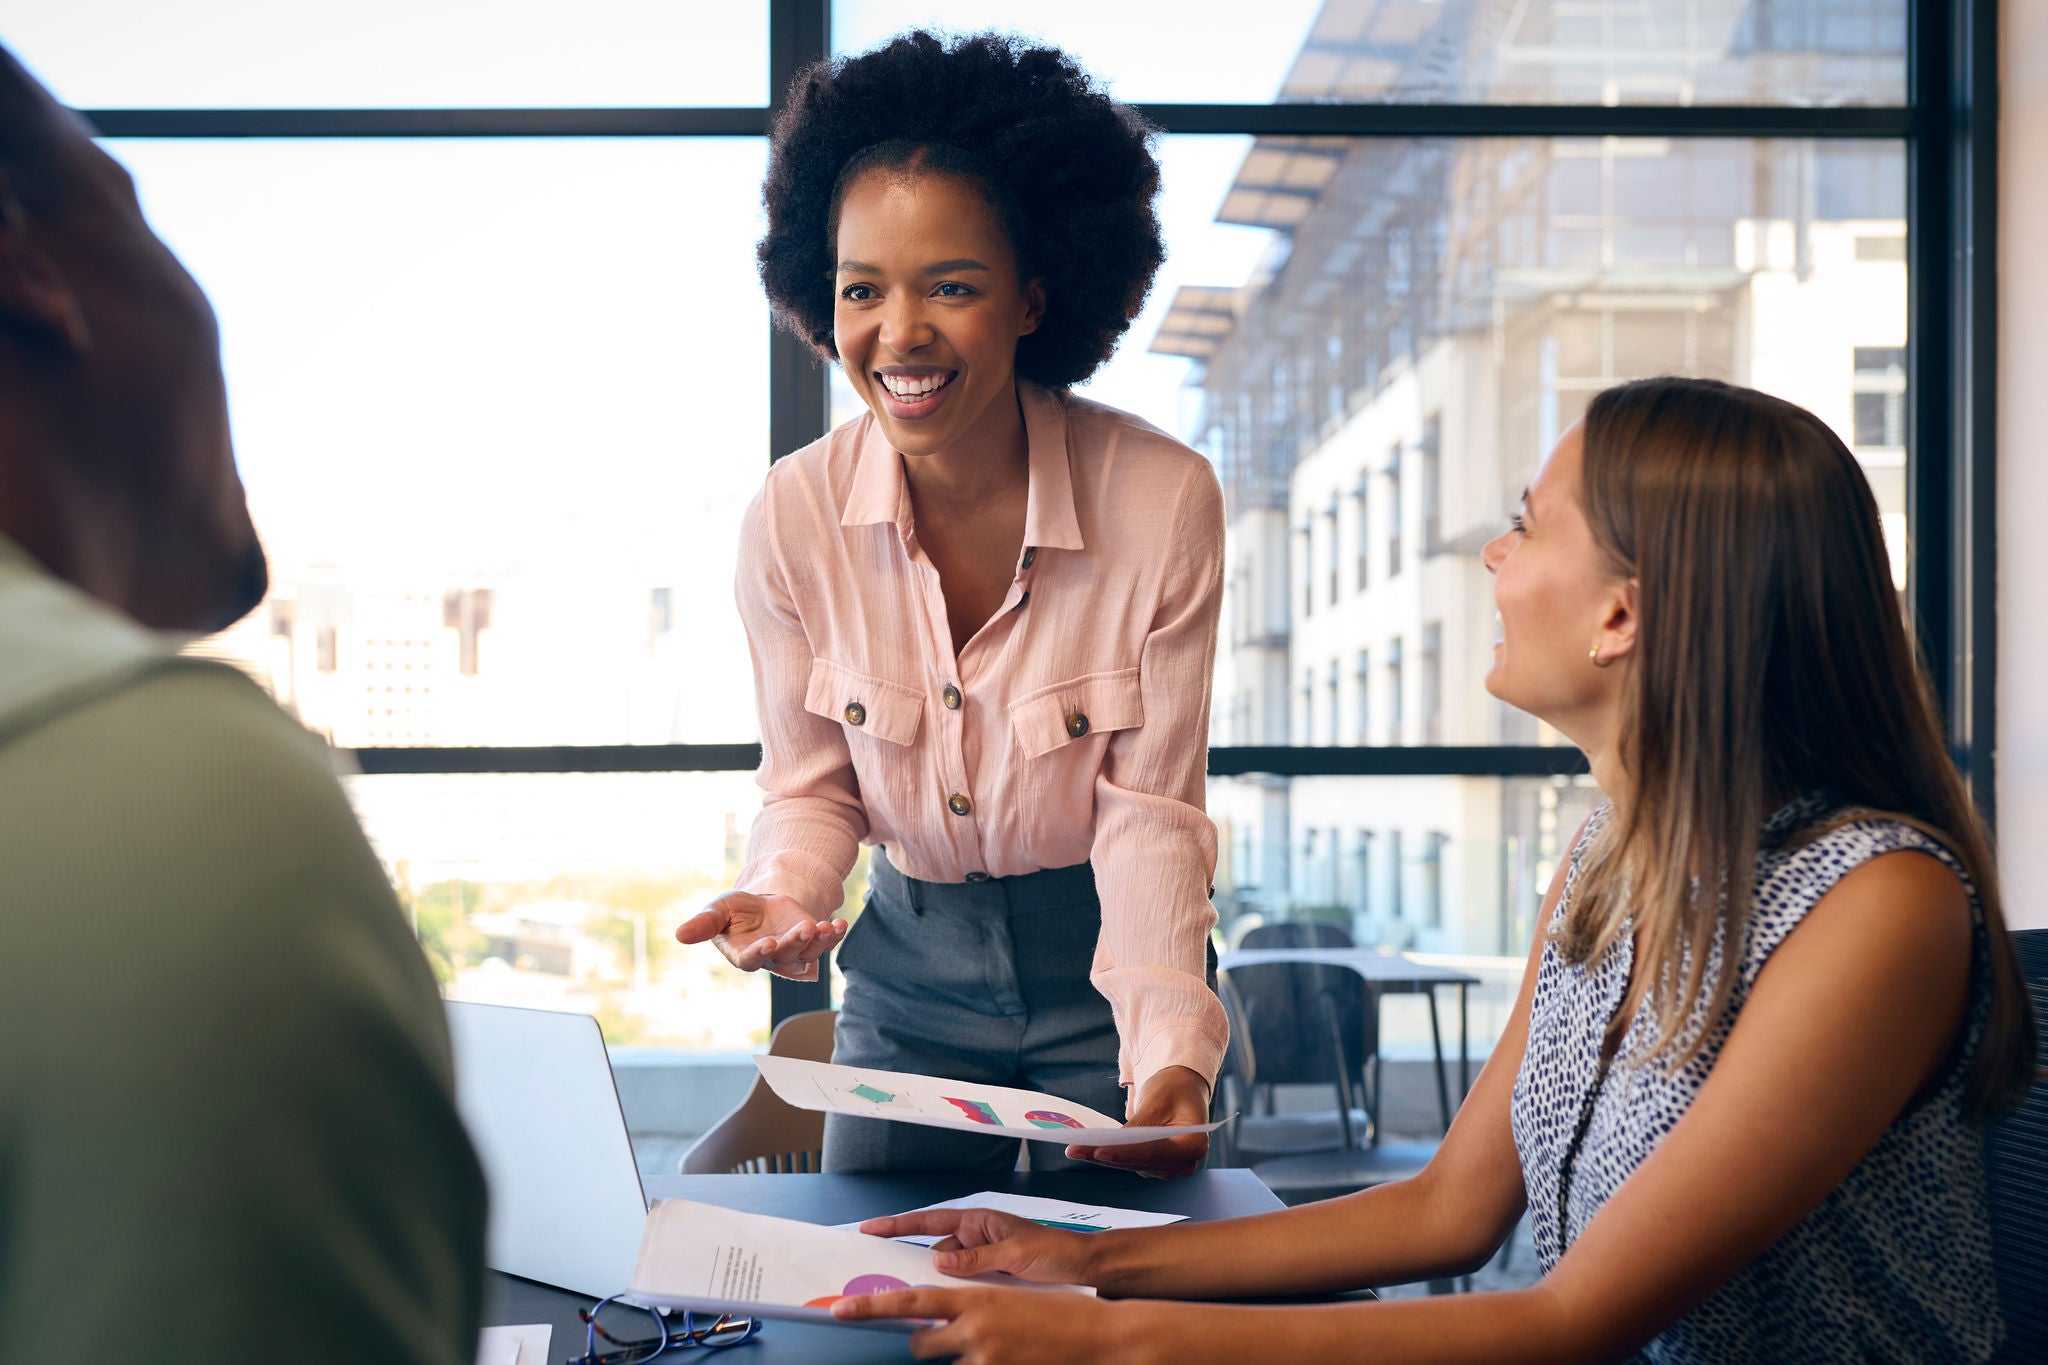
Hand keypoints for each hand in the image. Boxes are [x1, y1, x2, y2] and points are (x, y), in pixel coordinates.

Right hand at [673, 891, 846, 981]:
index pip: (751, 960)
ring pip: (807, 954)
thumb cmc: (733, 911)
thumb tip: (679, 935)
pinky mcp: (809, 941)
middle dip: (794, 943)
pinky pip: (823, 943)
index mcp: (743, 955)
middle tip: (804, 930)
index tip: (768, 943)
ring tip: (827, 926)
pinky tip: (839, 923)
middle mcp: (770, 958)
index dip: (760, 953)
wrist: (758, 904)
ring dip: (819, 942)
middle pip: (784, 956)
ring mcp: (792, 952)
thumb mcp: (717, 911)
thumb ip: (703, 925)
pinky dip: (833, 935)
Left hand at [832, 1284, 1135, 1363]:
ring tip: (1000, 1352)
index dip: (871, 1307)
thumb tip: (940, 1324)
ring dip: (963, 1364)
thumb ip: (972, 1309)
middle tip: (953, 1344)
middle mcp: (974, 1329)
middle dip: (925, 1348)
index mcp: (975, 1299)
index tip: (840, 1310)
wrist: (1100, 1336)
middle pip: (920, 1347)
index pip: (911, 1303)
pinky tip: (1010, 1361)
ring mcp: (985, 1360)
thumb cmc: (1057, 1314)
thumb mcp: (1009, 1300)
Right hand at [856, 1208, 1100, 1285]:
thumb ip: (978, 1259)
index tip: (870, 1228)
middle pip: (932, 1248)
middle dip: (907, 1258)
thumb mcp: (1016, 1253)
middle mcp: (976, 1237)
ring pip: (945, 1271)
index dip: (899, 1224)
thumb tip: (940, 1264)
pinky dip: (949, 1294)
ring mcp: (981, 1259)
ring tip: (904, 1293)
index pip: (931, 1221)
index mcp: (979, 1221)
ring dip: (930, 1282)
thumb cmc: (1056, 1251)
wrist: (1085, 1268)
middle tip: (878, 1270)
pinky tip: (940, 1307)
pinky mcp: (989, 1278)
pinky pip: (961, 1285)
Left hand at [1066, 1065, 1210, 1178]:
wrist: (1181, 1089)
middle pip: (1139, 1162)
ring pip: (1129, 1164)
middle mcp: (1183, 1163)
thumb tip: (1113, 1143)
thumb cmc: (1173, 1089)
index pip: (1155, 1152)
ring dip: (1101, 1157)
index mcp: (1193, 1145)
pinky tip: (1085, 1150)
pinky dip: (1107, 1154)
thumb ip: (1140, 1124)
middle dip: (1107, 1155)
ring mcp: (1167, 1167)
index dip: (1126, 1153)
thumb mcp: (1157, 1100)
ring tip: (1075, 1149)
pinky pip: (1126, 1162)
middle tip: (1075, 1149)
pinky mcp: (1152, 1166)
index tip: (1099, 1151)